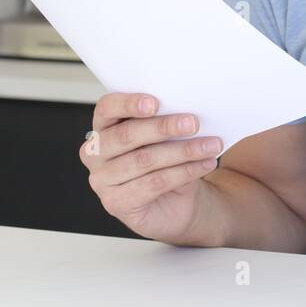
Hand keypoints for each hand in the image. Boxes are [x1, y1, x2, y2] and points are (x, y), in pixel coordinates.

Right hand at [80, 92, 222, 242]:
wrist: (176, 201)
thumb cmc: (167, 161)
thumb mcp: (165, 136)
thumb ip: (164, 120)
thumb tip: (186, 110)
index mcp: (103, 126)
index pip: (106, 108)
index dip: (128, 103)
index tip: (155, 102)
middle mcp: (95, 153)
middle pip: (127, 135)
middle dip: (163, 127)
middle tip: (193, 123)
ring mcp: (102, 181)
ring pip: (144, 160)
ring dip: (183, 151)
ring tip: (210, 145)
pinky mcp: (116, 203)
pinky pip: (154, 183)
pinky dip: (184, 172)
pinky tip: (204, 164)